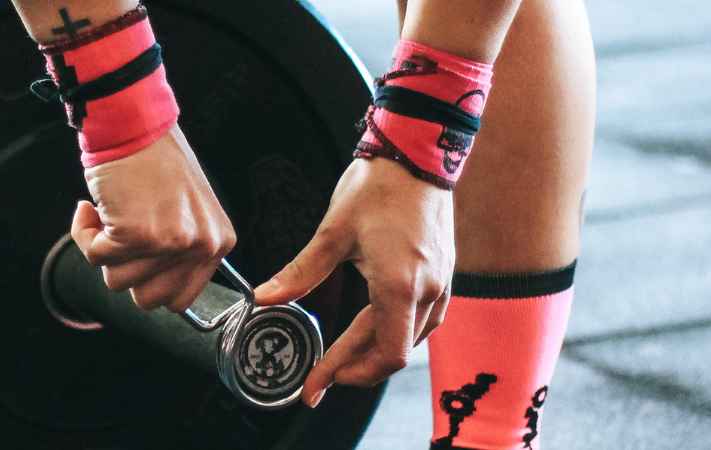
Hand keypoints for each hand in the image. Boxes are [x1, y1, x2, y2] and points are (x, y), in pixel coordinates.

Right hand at [72, 125, 236, 311]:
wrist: (133, 123)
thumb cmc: (154, 160)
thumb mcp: (187, 211)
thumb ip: (180, 250)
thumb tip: (153, 289)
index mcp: (218, 242)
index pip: (180, 300)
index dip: (149, 281)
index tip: (139, 257)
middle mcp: (200, 245)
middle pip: (148, 300)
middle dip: (126, 270)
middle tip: (123, 234)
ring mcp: (169, 242)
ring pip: (116, 281)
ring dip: (104, 249)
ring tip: (112, 213)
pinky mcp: (135, 234)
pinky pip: (93, 256)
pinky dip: (84, 233)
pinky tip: (94, 207)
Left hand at [251, 157, 454, 406]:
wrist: (420, 151)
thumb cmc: (379, 185)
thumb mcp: (333, 232)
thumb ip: (300, 272)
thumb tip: (265, 298)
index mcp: (400, 286)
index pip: (382, 355)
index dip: (347, 375)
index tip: (316, 385)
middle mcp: (428, 291)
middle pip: (394, 353)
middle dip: (355, 369)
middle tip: (322, 376)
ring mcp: (442, 283)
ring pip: (413, 339)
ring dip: (377, 353)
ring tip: (344, 357)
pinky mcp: (445, 273)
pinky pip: (426, 320)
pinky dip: (398, 333)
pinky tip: (377, 329)